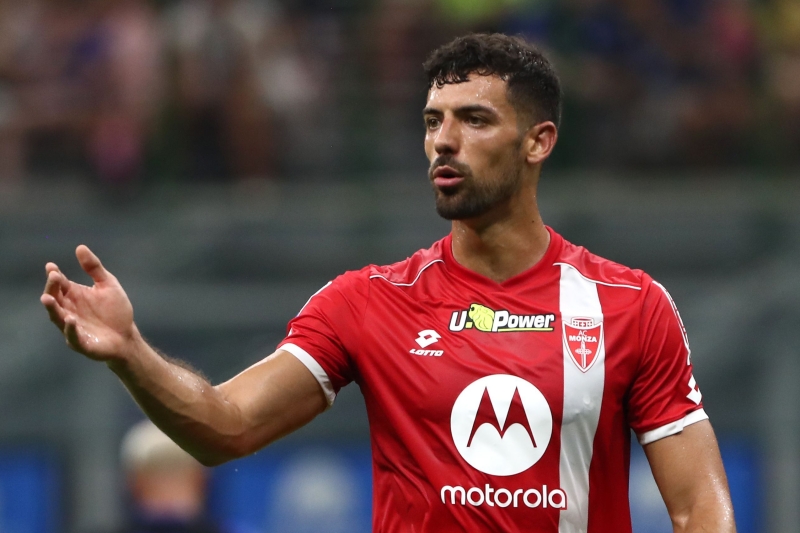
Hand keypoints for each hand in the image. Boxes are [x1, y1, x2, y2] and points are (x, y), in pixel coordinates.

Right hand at [40, 245, 137, 361]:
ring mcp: (72, 327)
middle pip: (55, 299)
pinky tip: (70, 319)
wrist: (127, 336)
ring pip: (57, 318)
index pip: (60, 284)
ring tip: (47, 299)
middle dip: (52, 288)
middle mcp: (68, 310)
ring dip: (52, 308)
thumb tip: (80, 247)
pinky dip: (70, 329)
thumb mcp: (108, 285)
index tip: (51, 267)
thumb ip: (94, 268)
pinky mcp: (81, 343)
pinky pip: (72, 336)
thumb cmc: (115, 310)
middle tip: (54, 277)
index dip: (54, 275)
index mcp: (74, 295)